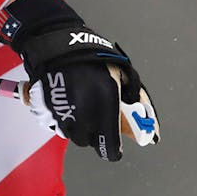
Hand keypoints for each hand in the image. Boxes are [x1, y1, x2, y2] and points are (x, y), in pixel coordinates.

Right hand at [0, 0, 157, 159]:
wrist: (57, 45)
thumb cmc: (93, 58)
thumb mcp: (121, 73)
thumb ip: (135, 97)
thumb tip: (149, 123)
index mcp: (106, 102)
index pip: (109, 144)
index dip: (112, 149)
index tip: (112, 148)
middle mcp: (85, 112)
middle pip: (89, 142)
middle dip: (93, 134)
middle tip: (95, 119)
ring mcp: (64, 112)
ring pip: (72, 135)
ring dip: (78, 128)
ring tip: (79, 108)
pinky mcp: (47, 110)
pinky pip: (57, 125)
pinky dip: (63, 119)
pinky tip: (66, 103)